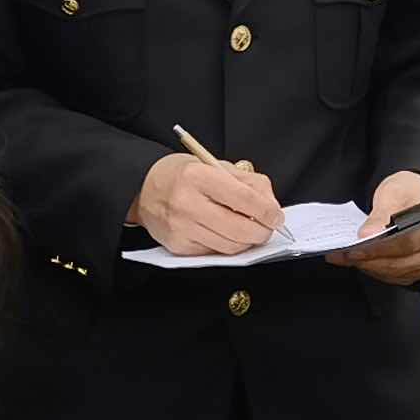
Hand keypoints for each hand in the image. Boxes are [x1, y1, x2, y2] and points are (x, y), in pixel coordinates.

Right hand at [138, 151, 281, 256]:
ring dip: (247, 242)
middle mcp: (187, 202)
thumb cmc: (182, 175)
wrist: (142, 188)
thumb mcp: (215, 166)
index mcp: (198, 176)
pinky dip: (227, 246)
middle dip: (262, 232)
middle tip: (268, 228)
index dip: (267, 211)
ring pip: (229, 246)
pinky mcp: (177, 246)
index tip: (276, 216)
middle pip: (239, 228)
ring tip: (251, 232)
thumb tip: (271, 207)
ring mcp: (181, 227)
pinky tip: (228, 235)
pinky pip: (214, 253)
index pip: (244, 198)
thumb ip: (247, 183)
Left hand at [330, 169, 419, 283]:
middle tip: (344, 255)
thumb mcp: (392, 194)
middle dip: (369, 260)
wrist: (414, 196)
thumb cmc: (407, 192)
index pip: (405, 244)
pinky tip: (360, 261)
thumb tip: (368, 235)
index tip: (355, 249)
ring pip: (395, 273)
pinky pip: (394, 277)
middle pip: (400, 262)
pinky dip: (375, 270)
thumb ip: (380, 216)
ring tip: (346, 257)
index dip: (378, 249)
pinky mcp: (418, 271)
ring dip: (369, 267)